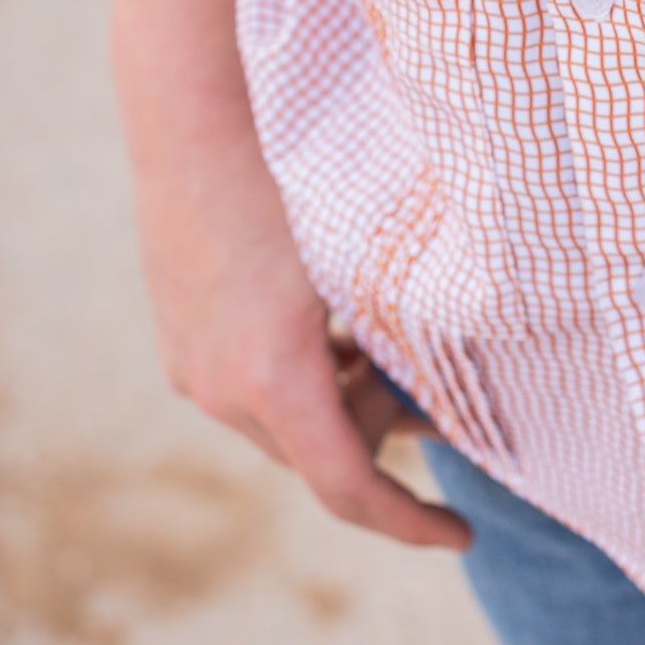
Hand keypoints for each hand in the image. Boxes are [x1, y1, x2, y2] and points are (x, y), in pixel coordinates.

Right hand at [136, 125, 470, 550]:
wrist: (192, 110)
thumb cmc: (293, 175)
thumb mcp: (366, 262)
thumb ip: (406, 338)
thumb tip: (454, 396)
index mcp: (274, 379)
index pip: (348, 491)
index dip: (410, 524)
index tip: (463, 534)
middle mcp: (222, 389)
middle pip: (322, 453)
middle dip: (386, 434)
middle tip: (444, 390)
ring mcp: (193, 367)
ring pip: (289, 419)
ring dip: (346, 401)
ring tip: (391, 343)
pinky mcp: (181, 340)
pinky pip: (256, 387)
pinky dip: (308, 375)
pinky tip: (338, 320)